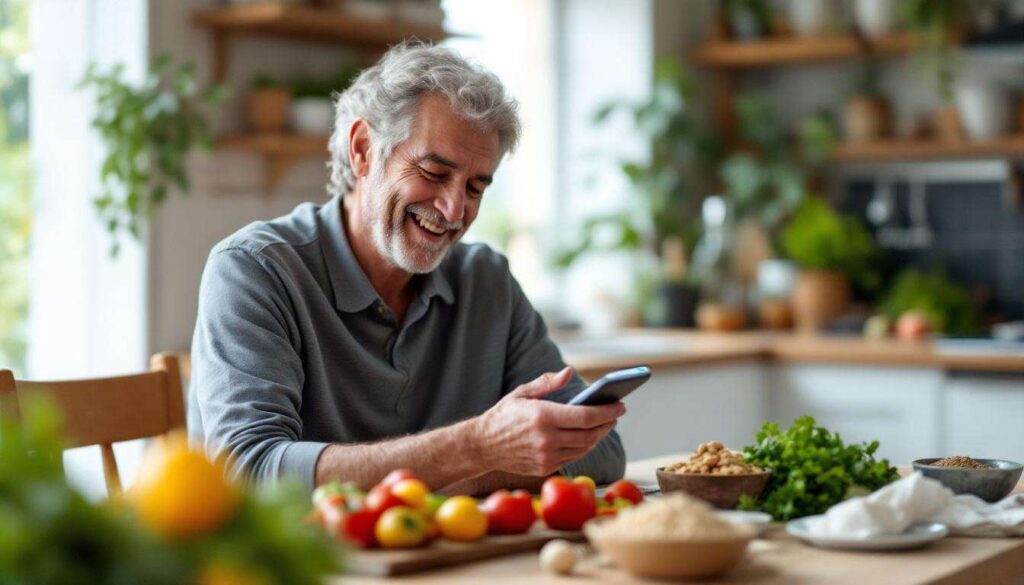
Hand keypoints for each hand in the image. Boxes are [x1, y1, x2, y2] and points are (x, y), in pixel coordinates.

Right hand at [471, 367, 625, 476]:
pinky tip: (588, 436)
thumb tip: (569, 372)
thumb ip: (547, 383)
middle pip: (589, 434)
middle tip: (616, 414)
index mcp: (542, 416)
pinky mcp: (545, 468)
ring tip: (604, 424)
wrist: (482, 446)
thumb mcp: (522, 393)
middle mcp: (546, 439)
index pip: (585, 416)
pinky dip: (584, 446)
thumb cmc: (503, 416)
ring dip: (598, 436)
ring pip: (584, 447)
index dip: (607, 411)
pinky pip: (573, 457)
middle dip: (607, 424)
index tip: (620, 405)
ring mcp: (546, 456)